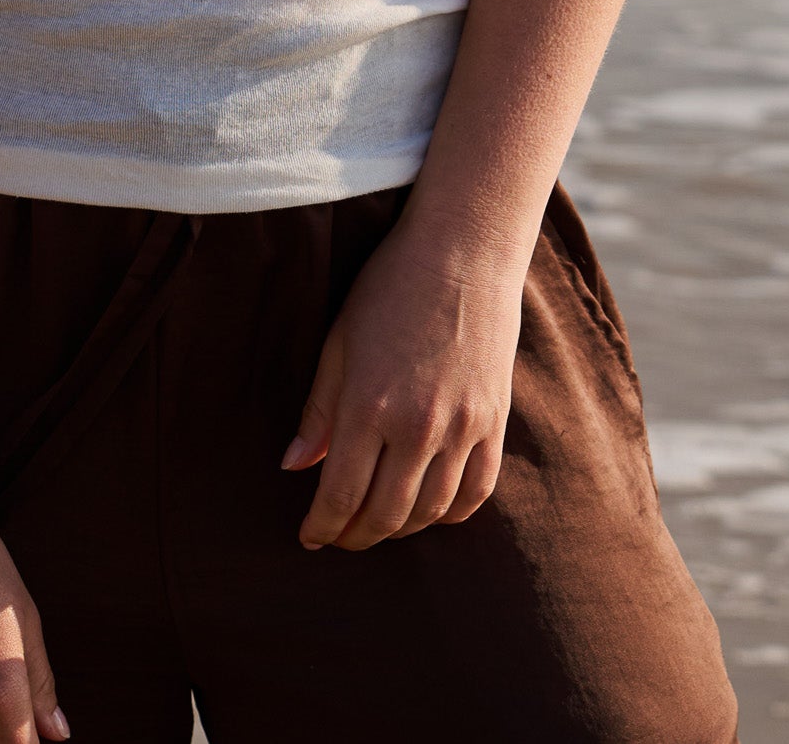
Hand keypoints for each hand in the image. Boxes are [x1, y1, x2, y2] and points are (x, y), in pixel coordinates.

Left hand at [281, 210, 522, 551]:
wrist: (464, 252)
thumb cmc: (389, 288)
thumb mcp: (340, 340)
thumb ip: (319, 409)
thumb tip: (294, 465)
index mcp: (369, 406)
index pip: (341, 495)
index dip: (322, 526)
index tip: (309, 536)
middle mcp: (417, 428)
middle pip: (384, 515)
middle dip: (355, 535)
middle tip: (339, 536)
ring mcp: (462, 429)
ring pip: (429, 513)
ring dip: (399, 530)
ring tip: (378, 524)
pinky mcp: (494, 423)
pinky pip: (475, 493)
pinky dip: (449, 514)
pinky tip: (428, 509)